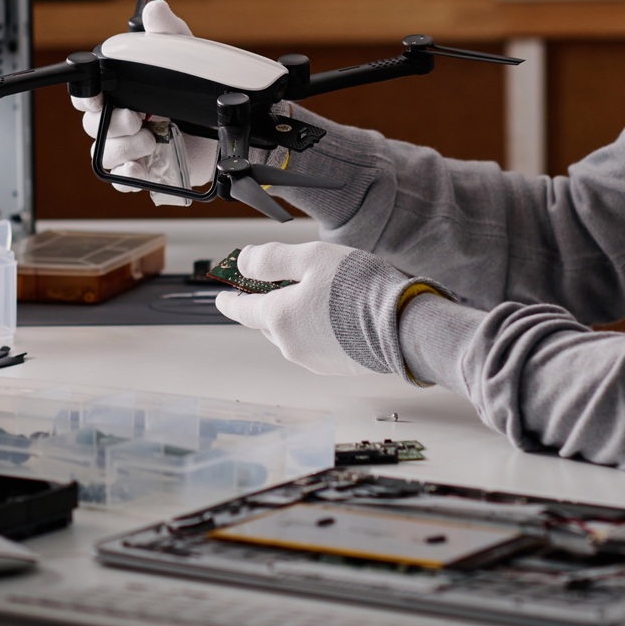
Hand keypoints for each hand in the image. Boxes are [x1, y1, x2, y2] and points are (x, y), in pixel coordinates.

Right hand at [71, 0, 217, 205]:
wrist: (228, 125)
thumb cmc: (199, 87)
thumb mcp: (186, 53)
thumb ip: (168, 32)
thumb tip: (155, 9)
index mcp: (123, 92)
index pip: (89, 95)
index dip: (86, 96)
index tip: (96, 98)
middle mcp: (122, 120)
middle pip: (93, 125)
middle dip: (110, 123)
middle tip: (135, 118)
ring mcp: (132, 146)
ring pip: (105, 153)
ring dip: (122, 147)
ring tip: (150, 140)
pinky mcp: (146, 171)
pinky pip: (121, 179)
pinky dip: (126, 176)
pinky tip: (138, 166)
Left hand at [213, 240, 446, 380]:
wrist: (403, 326)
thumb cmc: (360, 289)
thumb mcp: (310, 258)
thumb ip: (271, 260)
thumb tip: (243, 262)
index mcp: (278, 318)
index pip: (242, 309)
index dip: (230, 300)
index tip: (221, 298)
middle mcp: (290, 345)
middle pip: (268, 322)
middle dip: (270, 304)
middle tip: (281, 284)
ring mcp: (313, 360)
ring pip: (293, 334)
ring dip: (297, 316)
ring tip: (322, 295)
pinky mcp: (336, 367)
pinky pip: (316, 344)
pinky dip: (318, 329)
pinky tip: (339, 314)